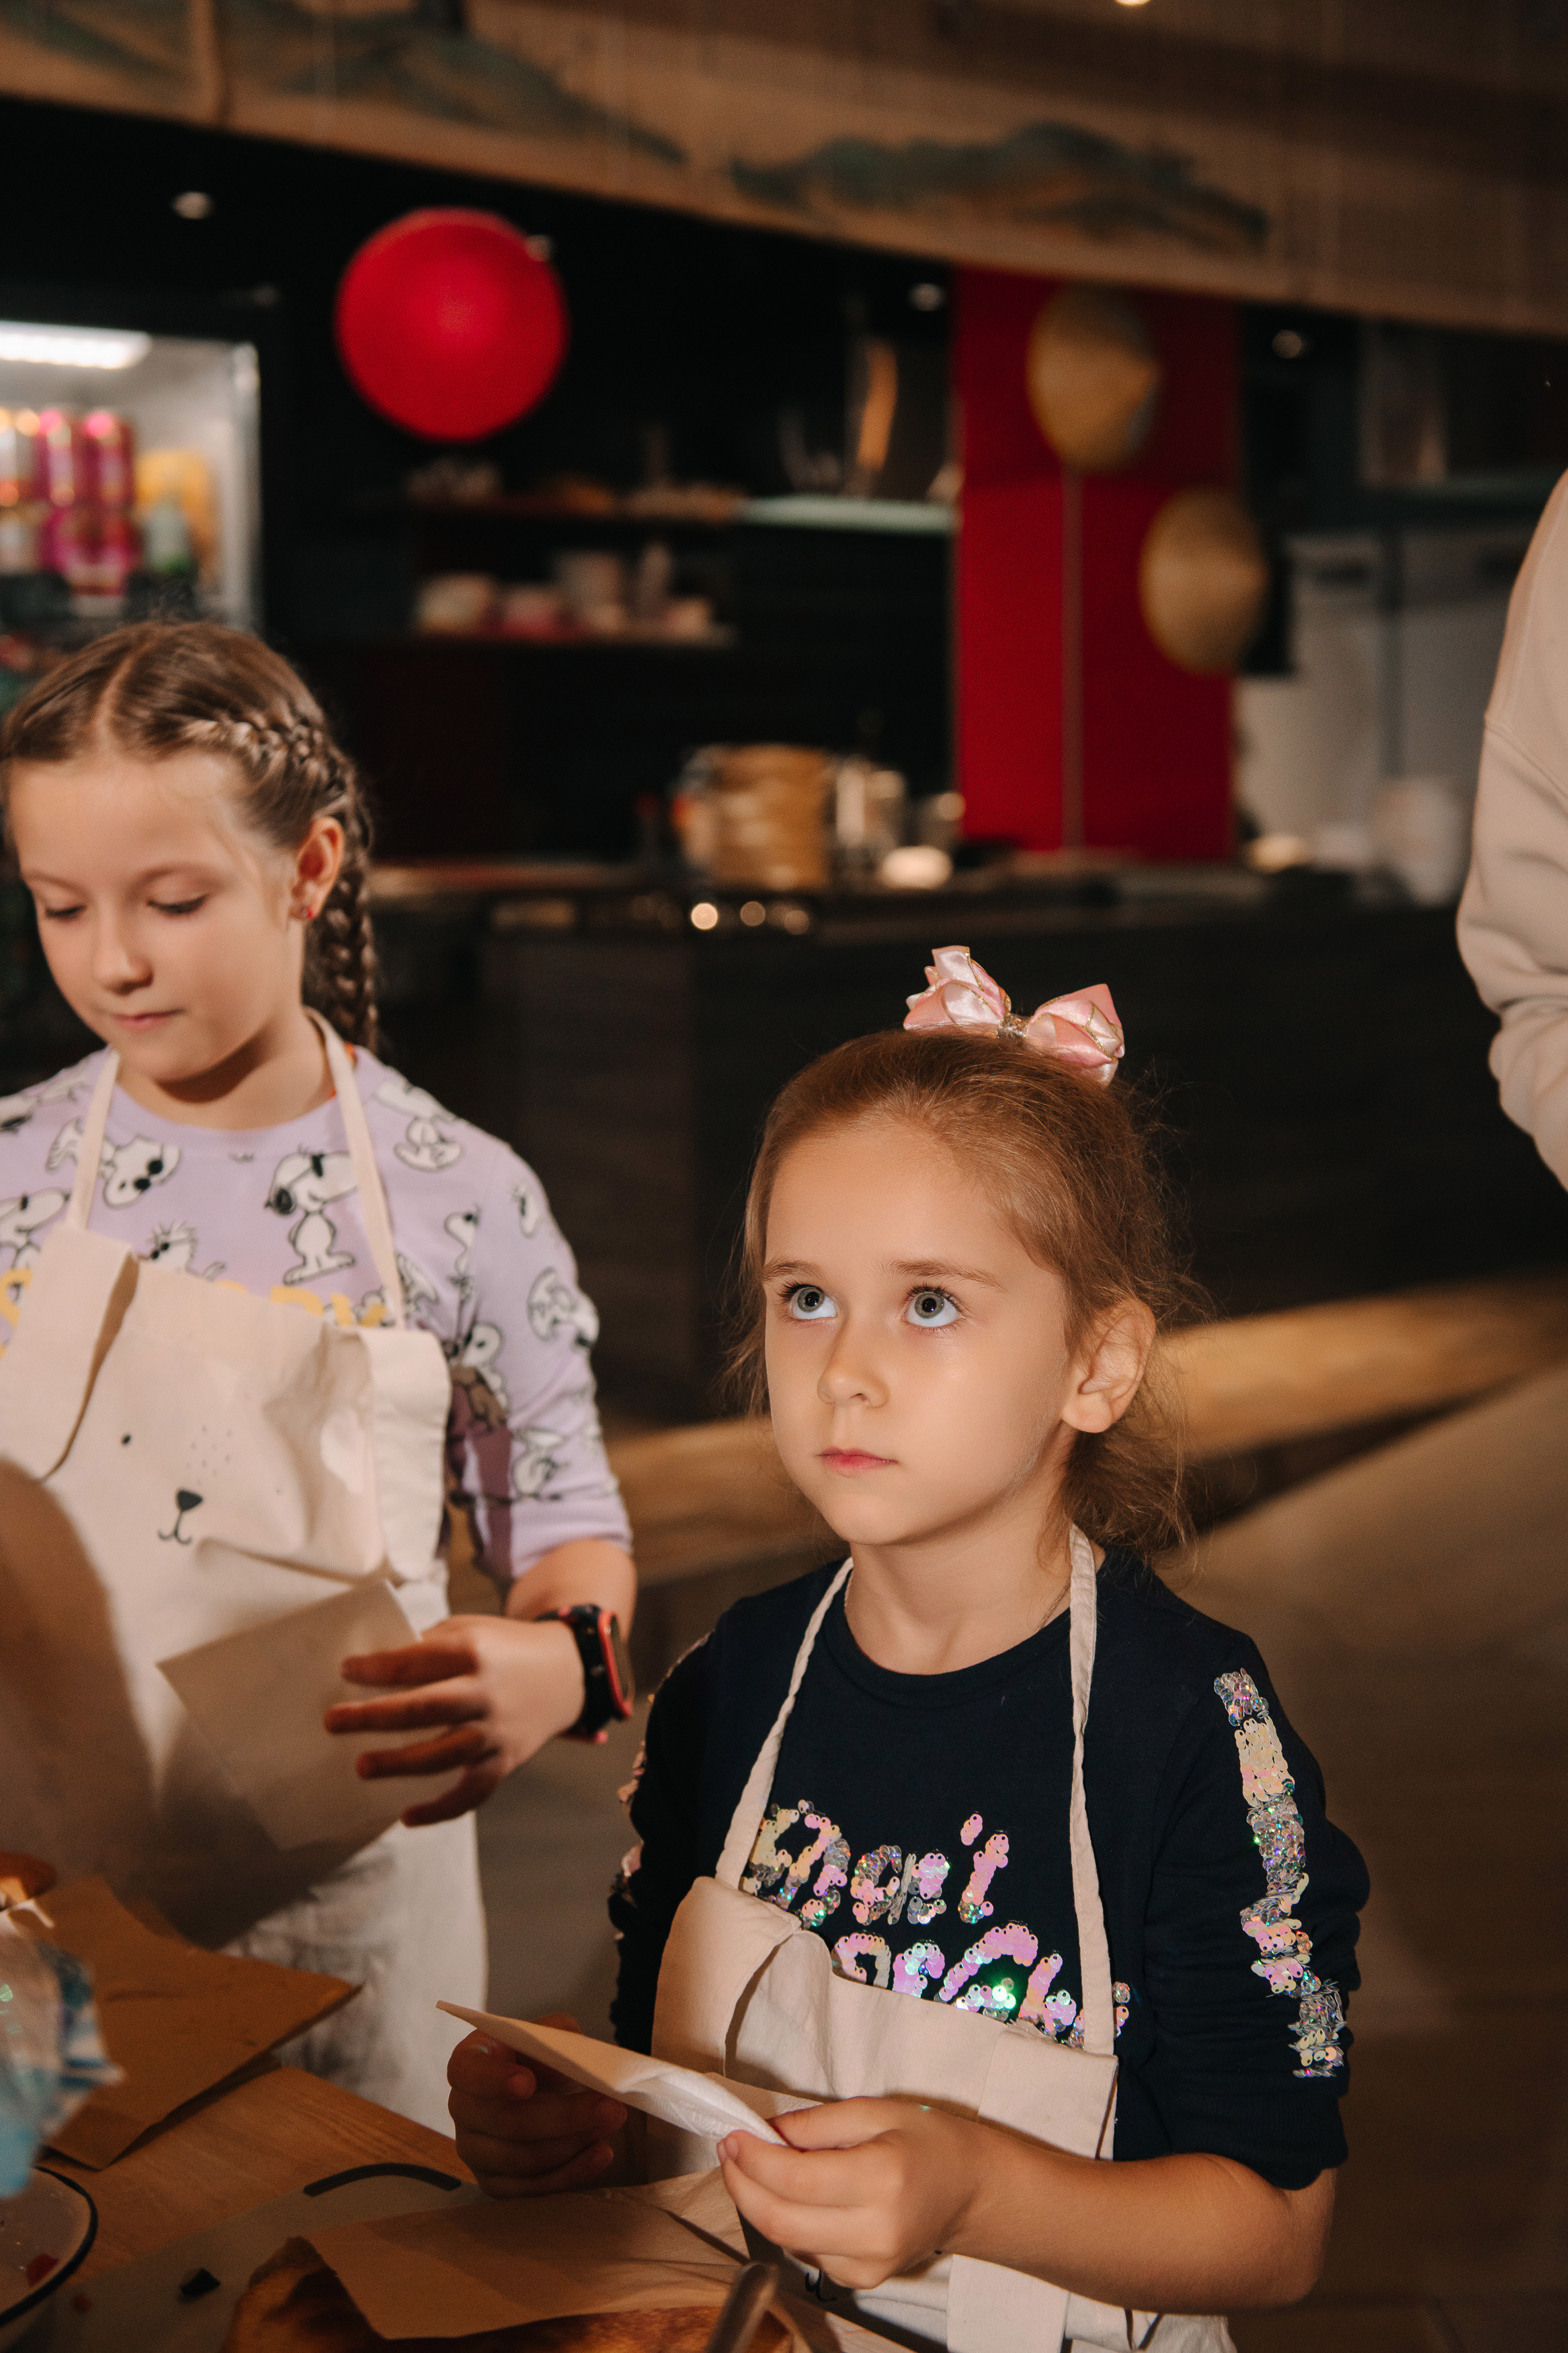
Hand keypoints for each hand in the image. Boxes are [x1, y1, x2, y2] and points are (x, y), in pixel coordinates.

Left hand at [325, 1614, 583, 1826]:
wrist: (566, 1673)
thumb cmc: (501, 1649)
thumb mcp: (468, 1631)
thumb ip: (426, 1648)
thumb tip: (369, 1670)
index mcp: (473, 1651)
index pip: (416, 1662)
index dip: (377, 1668)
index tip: (345, 1670)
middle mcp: (485, 1693)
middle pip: (424, 1709)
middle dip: (374, 1717)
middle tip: (332, 1721)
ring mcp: (496, 1732)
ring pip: (444, 1755)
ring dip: (399, 1764)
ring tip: (361, 1767)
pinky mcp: (504, 1762)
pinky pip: (471, 1793)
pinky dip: (440, 1810)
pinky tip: (407, 1815)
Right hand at [448, 2018, 626, 2197]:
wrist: (555, 2095)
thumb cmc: (546, 2059)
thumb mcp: (553, 2034)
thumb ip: (556, 2037)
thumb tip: (563, 2062)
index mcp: (468, 2063)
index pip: (468, 2072)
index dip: (494, 2080)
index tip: (527, 2084)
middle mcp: (463, 2109)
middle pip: (506, 2121)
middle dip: (563, 2116)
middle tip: (610, 2106)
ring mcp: (475, 2151)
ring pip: (522, 2158)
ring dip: (572, 2143)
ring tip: (610, 2123)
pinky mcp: (495, 2184)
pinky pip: (532, 2188)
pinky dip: (572, 2172)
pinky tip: (601, 2154)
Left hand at [719, 2100, 987, 2291]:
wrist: (970, 2191)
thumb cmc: (927, 2142)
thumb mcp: (875, 2111)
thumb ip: (816, 2124)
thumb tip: (763, 2133)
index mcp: (881, 2180)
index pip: (794, 2181)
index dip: (752, 2159)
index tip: (732, 2136)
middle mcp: (875, 2232)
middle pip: (780, 2221)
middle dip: (741, 2186)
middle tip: (729, 2152)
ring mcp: (868, 2265)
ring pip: (786, 2241)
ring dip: (759, 2203)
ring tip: (757, 2166)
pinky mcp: (863, 2280)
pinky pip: (806, 2252)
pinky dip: (787, 2223)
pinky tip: (792, 2196)